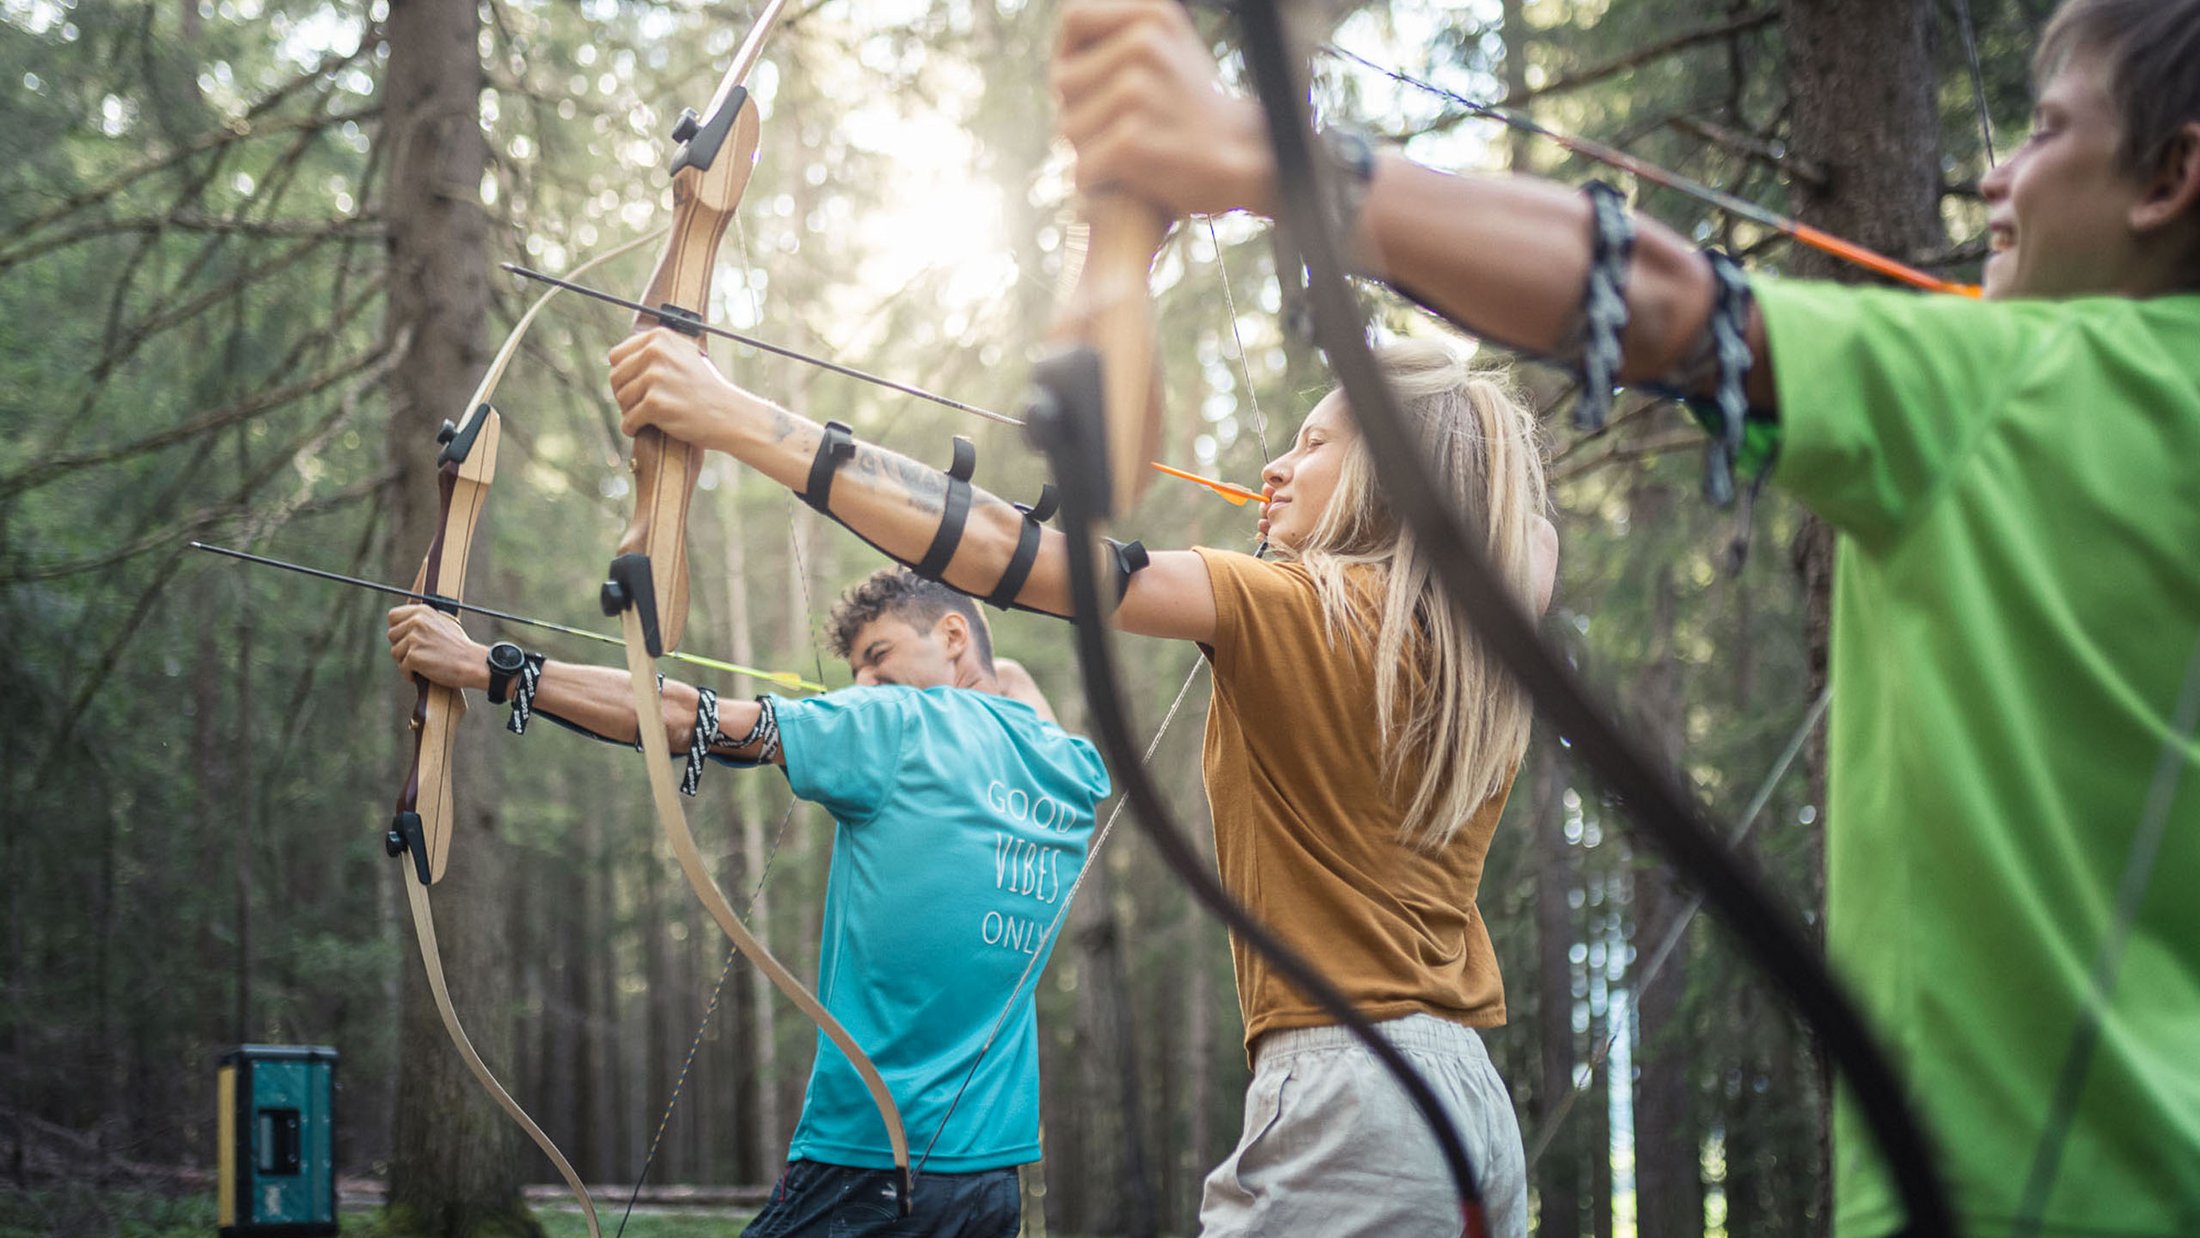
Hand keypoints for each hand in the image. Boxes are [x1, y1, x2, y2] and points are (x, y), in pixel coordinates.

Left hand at [387, 604, 487, 689]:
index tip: (405, 638)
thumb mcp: (443, 622)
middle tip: (416, 654)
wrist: (472, 663)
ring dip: (406, 661)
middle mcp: (417, 622)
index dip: (397, 628)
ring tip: (423, 663)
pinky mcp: (413, 656)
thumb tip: (404, 623)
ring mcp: (414, 639)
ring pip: (395, 652)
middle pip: (391, 635)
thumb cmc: (459, 647)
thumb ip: (423, 620)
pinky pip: (402, 667)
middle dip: (401, 647)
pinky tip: (423, 673)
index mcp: (423, 611)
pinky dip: (410, 674)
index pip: (393, 616)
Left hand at [607, 328, 750, 447]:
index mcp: (659, 337)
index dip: (623, 375)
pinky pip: (628, 420)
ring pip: (621, 399)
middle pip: (615, 378)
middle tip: (639, 406)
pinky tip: (641, 429)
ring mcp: (655, 377)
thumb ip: (653, 351)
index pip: (616, 356)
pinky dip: (632, 428)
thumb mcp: (683, 355)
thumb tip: (616, 357)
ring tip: (647, 417)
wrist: (729, 414)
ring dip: (630, 412)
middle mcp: (655, 352)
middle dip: (624, 395)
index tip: (635, 387)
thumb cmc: (705, 389)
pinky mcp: (655, 403)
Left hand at [1051, 0, 1275, 217]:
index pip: (1074, 19)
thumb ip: (1118, 35)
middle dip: (1079, 110)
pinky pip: (1083, 168)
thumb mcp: (1168, 46)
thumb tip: (1063, 39)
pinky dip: (1099, 184)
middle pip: (1063, 80)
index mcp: (1153, 14)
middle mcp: (1142, 43)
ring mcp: (1135, 91)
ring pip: (1068, 128)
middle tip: (1119, 128)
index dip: (1070, 54)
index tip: (1091, 83)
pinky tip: (1130, 180)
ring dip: (1089, 150)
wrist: (1247, 160)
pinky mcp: (1130, 140)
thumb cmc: (1195, 109)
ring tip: (1133, 152)